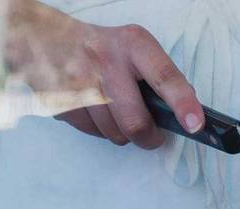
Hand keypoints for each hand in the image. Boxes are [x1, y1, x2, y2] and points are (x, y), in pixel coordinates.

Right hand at [5, 4, 202, 148]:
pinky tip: (93, 108)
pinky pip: (91, 133)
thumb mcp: (132, 48)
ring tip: (114, 111)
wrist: (44, 39)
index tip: (195, 125)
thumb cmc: (102, 49)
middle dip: (148, 138)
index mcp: (133, 44)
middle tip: (152, 137)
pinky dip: (98, 129)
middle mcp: (106, 60)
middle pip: (135, 121)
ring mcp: (79, 82)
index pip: (164, 77)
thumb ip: (156, 76)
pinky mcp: (60, 101)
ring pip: (114, 133)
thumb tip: (183, 115)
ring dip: (120, 132)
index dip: (182, 104)